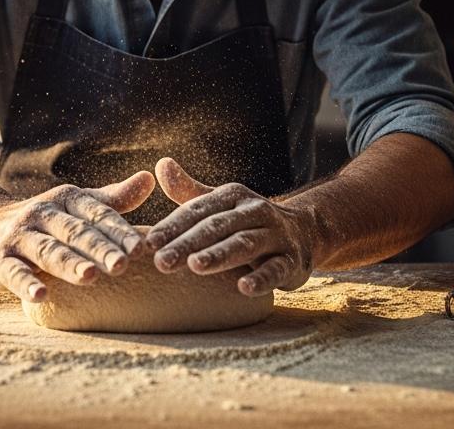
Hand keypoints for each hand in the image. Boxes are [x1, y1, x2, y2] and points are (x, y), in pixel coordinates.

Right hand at [0, 172, 154, 303]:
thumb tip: (149, 179)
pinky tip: (41, 296)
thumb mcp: (77, 205)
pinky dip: (26, 284)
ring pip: (47, 251)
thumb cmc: (47, 221)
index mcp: (66, 199)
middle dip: (99, 248)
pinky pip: (13, 273)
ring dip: (69, 264)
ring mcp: (19, 237)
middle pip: (74, 232)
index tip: (140, 247)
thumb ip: (113, 199)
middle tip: (122, 265)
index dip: (118, 231)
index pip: (96, 214)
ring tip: (91, 277)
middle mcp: (42, 214)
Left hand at [145, 157, 315, 296]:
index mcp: (233, 196)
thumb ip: (189, 192)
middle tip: (161, 262)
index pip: (198, 210)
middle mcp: (255, 211)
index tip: (150, 242)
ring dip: (219, 255)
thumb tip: (161, 165)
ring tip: (195, 266)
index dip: (173, 225)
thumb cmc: (246, 221)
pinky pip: (276, 269)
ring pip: (244, 243)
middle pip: (217, 227)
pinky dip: (261, 278)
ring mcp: (276, 235)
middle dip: (188, 244)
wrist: (303, 232)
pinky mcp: (292, 260)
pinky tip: (244, 288)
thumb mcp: (220, 205)